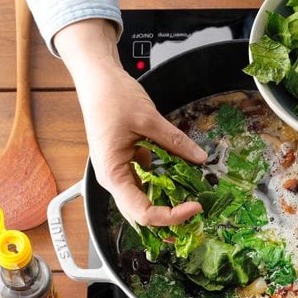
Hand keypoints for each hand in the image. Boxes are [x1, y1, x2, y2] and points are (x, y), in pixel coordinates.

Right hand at [54, 19, 206, 226]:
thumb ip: (175, 142)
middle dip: (169, 218)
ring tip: (191, 201)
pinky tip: (182, 182)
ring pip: (143, 202)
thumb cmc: (111, 98)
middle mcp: (113, 179)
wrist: (97, 79)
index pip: (142, 213)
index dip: (170, 216)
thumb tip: (200, 158)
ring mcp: (119, 172)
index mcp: (112, 174)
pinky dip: (163, 187)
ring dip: (166, 205)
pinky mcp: (126, 163)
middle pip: (141, 214)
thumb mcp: (149, 119)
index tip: (194, 206)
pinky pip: (145, 184)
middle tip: (195, 210)